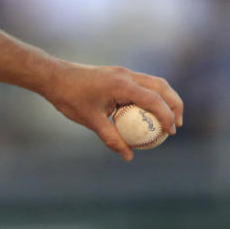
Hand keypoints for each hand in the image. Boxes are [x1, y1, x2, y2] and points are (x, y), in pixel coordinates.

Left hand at [44, 62, 183, 160]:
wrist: (53, 77)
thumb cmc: (69, 98)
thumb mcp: (91, 121)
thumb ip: (111, 138)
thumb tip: (128, 156)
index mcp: (121, 85)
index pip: (154, 100)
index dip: (167, 116)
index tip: (171, 132)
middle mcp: (126, 75)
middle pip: (161, 87)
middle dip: (174, 105)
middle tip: (176, 126)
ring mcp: (122, 72)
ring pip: (154, 83)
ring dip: (165, 99)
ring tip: (167, 119)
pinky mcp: (118, 74)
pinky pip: (142, 84)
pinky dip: (151, 96)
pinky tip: (146, 112)